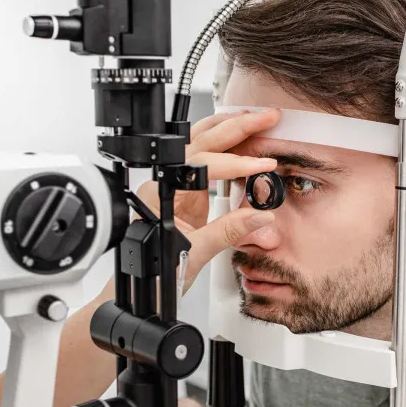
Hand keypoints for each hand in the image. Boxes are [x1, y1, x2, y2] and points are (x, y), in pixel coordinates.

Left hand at [137, 109, 281, 290]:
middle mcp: (165, 181)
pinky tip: (244, 143)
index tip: (263, 166)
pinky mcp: (186, 192)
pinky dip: (228, 149)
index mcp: (161, 192)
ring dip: (230, 129)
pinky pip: (207, 161)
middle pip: (201, 141)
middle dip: (237, 127)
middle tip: (266, 119)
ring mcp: (175, 184)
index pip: (203, 166)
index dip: (237, 164)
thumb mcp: (194, 254)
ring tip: (256, 120)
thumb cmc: (154, 272)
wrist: (140, 287)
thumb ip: (229, 232)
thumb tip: (261, 216)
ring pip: (201, 143)